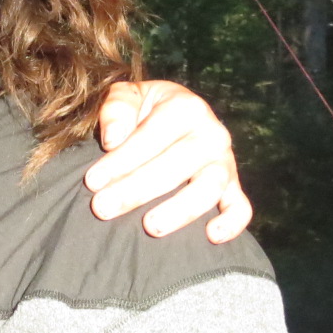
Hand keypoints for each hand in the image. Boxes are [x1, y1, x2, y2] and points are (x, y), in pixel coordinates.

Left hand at [85, 80, 252, 242]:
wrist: (173, 114)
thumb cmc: (142, 109)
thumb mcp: (126, 95)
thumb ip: (117, 108)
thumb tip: (113, 140)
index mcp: (186, 107)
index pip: (151, 137)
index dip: (121, 160)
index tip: (92, 181)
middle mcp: (212, 134)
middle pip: (176, 166)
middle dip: (136, 189)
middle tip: (103, 208)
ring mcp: (225, 162)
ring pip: (209, 189)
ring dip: (179, 210)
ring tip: (149, 227)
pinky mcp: (233, 186)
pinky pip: (241, 208)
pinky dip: (232, 223)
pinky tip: (211, 237)